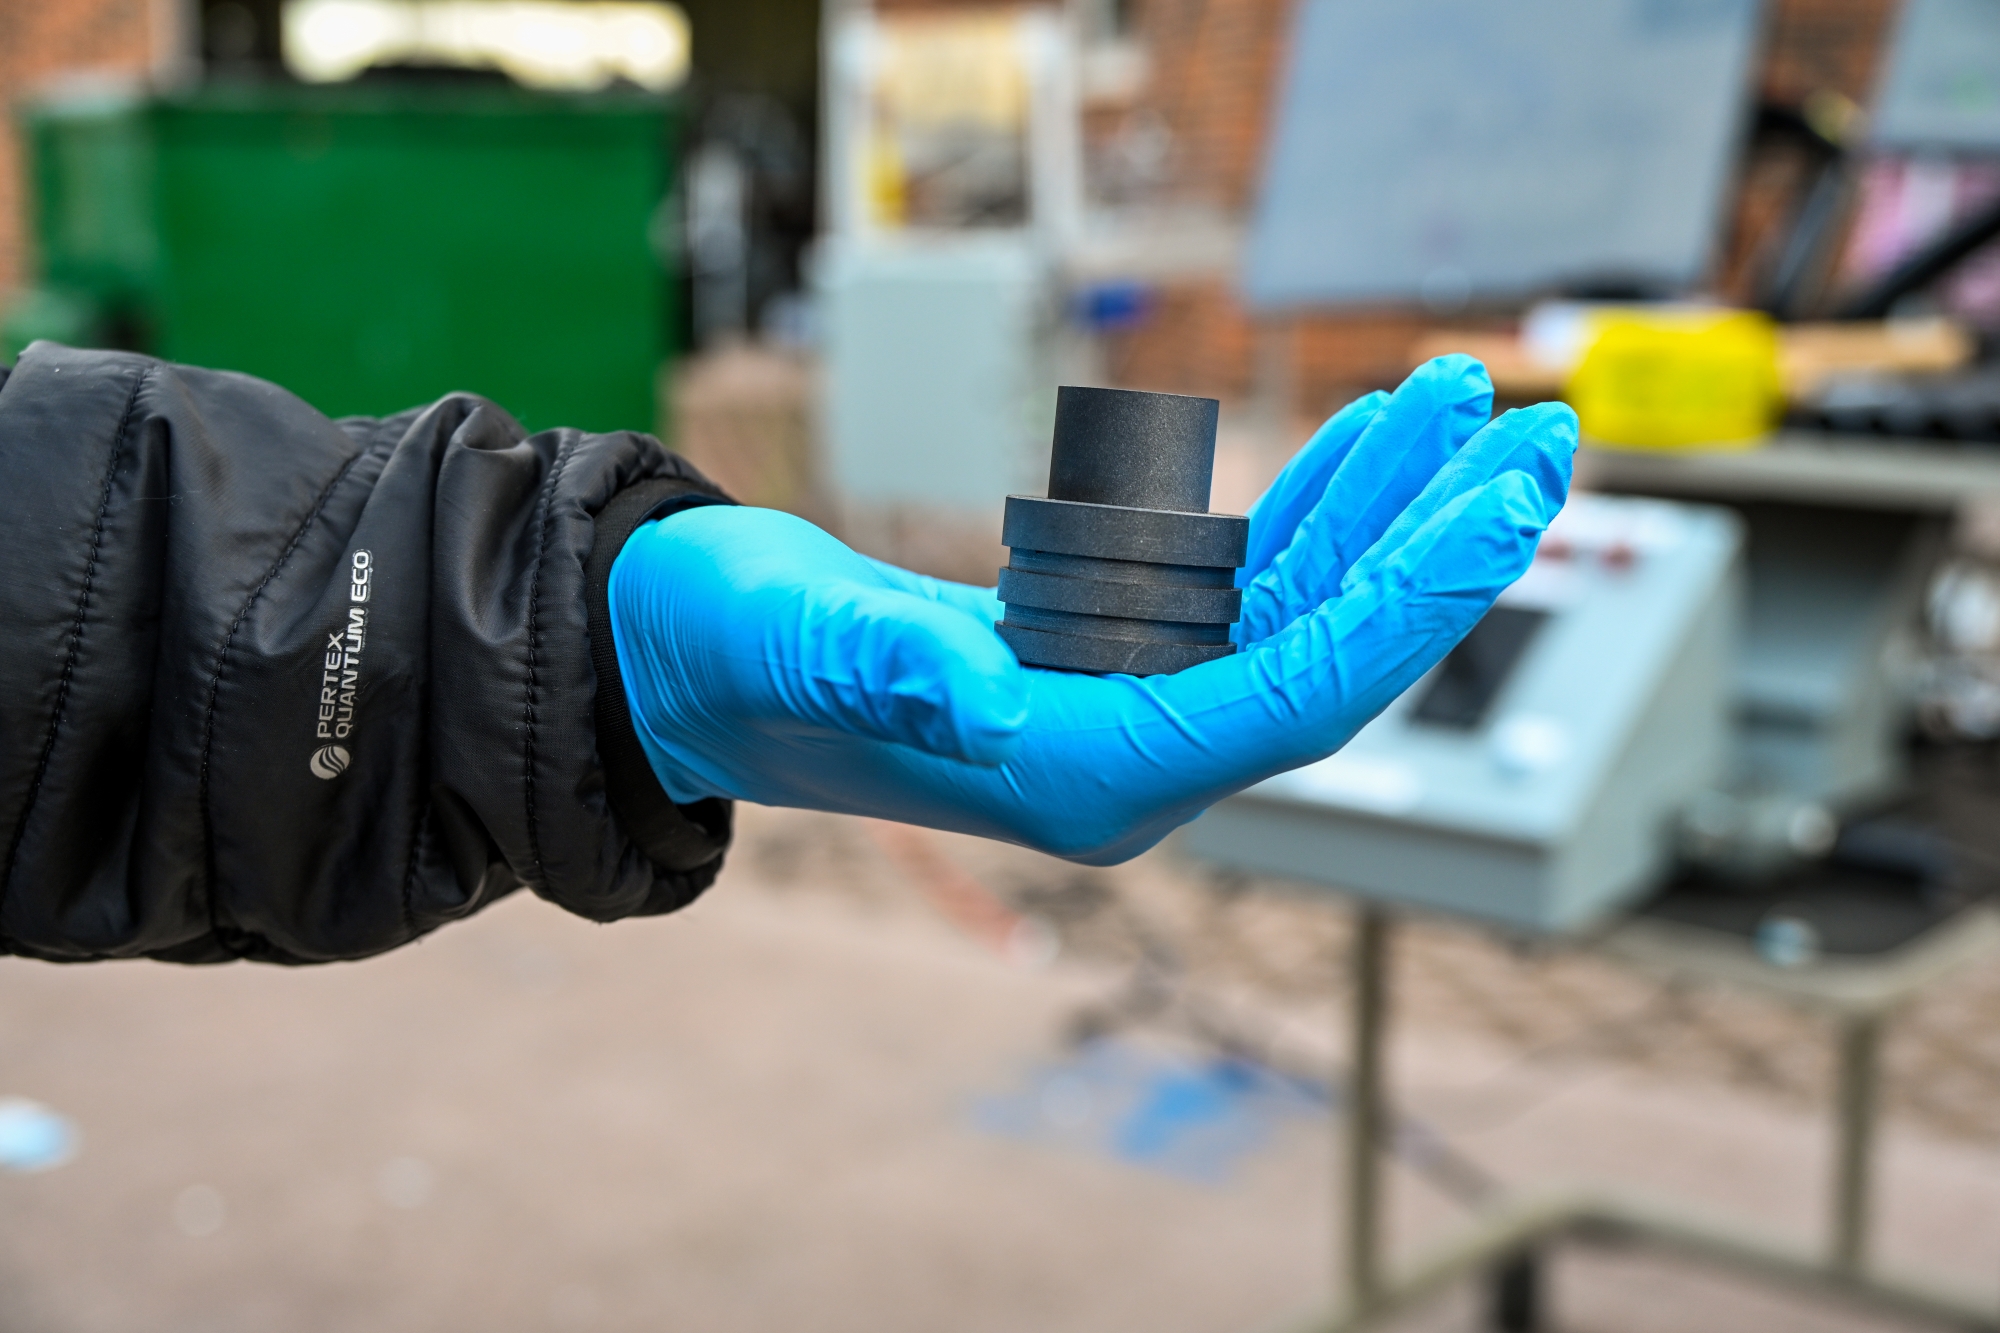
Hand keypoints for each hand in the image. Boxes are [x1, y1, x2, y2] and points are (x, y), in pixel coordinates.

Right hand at [611, 356, 1575, 863]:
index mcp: (1079, 775)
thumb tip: (982, 693)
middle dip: (1438, 553)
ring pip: (1302, 617)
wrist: (686, 661)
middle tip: (1537, 440)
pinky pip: (1247, 592)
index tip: (1496, 503)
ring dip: (1389, 515)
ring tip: (1466, 408)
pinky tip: (1366, 444)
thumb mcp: (793, 644)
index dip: (1403, 602)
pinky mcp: (1112, 660)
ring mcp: (1128, 711)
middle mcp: (1129, 759)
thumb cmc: (732, 654)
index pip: (1291, 699)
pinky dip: (1310, 514)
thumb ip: (890, 665)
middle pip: (1330, 659)